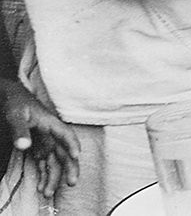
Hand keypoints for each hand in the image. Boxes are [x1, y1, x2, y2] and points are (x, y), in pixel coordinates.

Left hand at [0, 78, 79, 200]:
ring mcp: (46, 143)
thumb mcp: (16, 115)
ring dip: (54, 177)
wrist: (12, 100)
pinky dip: (44, 176)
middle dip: (70, 168)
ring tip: (47, 193)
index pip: (66, 135)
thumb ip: (20, 130)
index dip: (72, 145)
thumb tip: (24, 146)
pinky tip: (40, 187)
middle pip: (65, 153)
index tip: (76, 156)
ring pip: (55, 162)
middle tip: (71, 182)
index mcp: (51, 124)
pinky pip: (44, 165)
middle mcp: (52, 136)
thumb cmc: (16, 104)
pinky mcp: (38, 149)